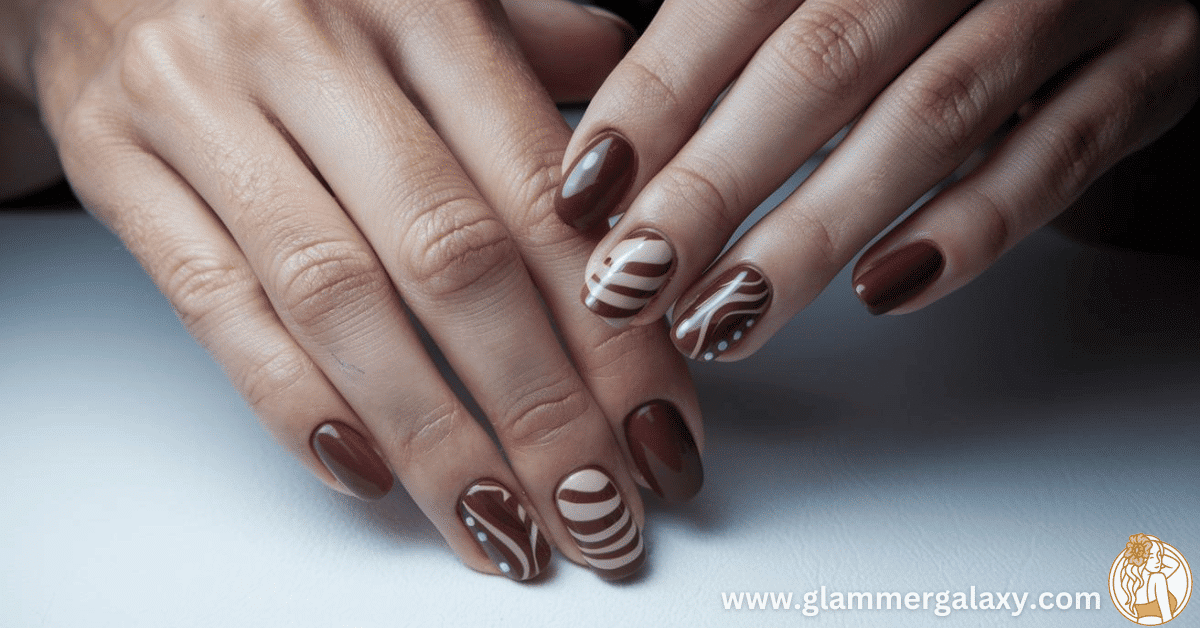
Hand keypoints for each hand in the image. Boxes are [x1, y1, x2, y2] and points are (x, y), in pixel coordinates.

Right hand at [3, 0, 704, 579]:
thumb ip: (533, 60)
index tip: (656, 428)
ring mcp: (206, 106)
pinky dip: (291, 399)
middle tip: (595, 507)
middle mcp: (317, 49)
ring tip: (499, 523)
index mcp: (422, 4)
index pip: (542, 195)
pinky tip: (367, 471)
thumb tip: (639, 154)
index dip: (611, 330)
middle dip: (539, 407)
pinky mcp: (118, 163)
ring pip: (339, 297)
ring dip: (432, 434)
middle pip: (452, 258)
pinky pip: (211, 301)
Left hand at [558, 0, 1198, 359]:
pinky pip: (1059, 152)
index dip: (652, 100)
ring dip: (815, 230)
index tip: (584, 195)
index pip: (734, 1)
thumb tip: (610, 154)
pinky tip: (885, 289)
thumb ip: (731, 38)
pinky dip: (973, 227)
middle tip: (631, 281)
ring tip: (724, 317)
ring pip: (930, 119)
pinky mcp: (1147, 64)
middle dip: (713, 185)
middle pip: (819, 65)